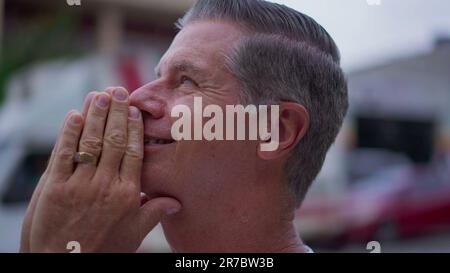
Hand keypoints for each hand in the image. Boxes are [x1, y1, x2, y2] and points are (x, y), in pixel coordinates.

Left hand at [20, 87, 180, 252]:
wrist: (66, 267)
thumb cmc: (103, 251)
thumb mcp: (135, 235)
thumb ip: (154, 212)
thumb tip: (176, 202)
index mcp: (127, 194)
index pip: (133, 152)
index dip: (134, 128)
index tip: (134, 110)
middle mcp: (105, 185)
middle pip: (113, 141)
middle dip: (116, 113)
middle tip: (118, 90)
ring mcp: (78, 184)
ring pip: (90, 142)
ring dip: (95, 115)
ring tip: (99, 94)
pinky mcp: (54, 187)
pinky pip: (63, 154)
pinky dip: (68, 133)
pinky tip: (74, 115)